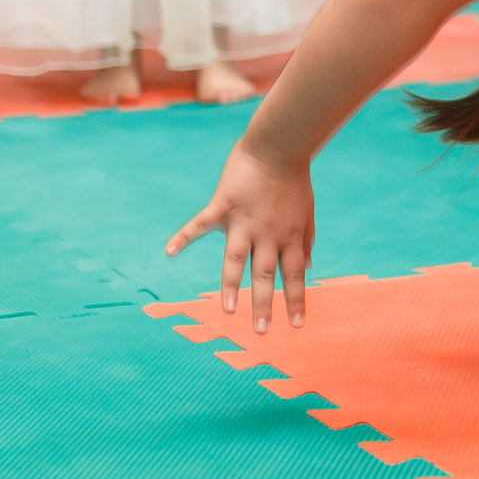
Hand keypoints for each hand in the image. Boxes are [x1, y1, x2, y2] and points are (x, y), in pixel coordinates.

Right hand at [163, 139, 316, 333]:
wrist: (279, 146)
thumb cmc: (294, 180)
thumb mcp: (306, 213)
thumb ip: (305, 241)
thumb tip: (309, 266)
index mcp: (288, 237)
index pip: (294, 275)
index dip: (296, 300)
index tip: (297, 326)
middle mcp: (267, 233)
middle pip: (265, 273)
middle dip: (265, 303)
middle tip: (263, 332)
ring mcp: (244, 220)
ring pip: (236, 259)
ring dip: (232, 286)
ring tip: (229, 311)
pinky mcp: (224, 205)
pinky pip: (201, 224)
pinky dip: (184, 237)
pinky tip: (169, 252)